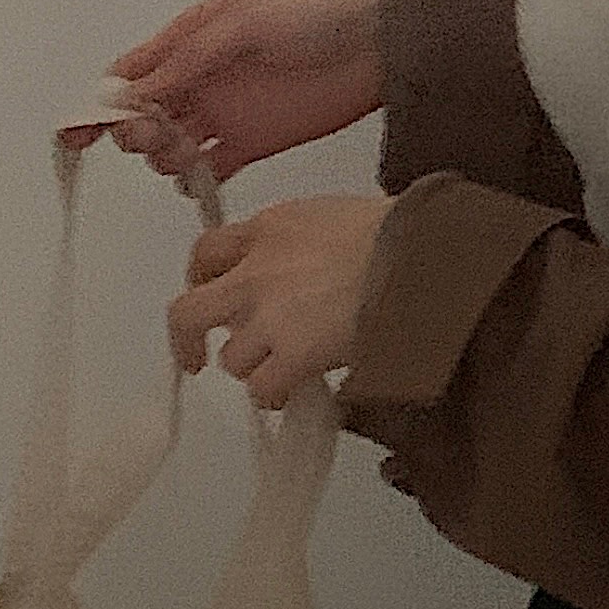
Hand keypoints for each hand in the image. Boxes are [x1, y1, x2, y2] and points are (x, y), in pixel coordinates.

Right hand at [60, 0, 386, 186]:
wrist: (380, 49)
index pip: (129, 75)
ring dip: (164, 154)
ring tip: (186, 149)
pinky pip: (207, 169)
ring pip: (169, 146)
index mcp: (190, 41)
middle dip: (134, 131)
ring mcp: (224, 113)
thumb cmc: (317, 18)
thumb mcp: (242, 24)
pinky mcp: (252, 143)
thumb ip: (187, 60)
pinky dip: (195, 178)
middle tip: (155, 134)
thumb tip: (133, 91)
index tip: (80, 130)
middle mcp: (200, 80)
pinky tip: (200, 176)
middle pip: (141, 116)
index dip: (101, 103)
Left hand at [170, 191, 395, 409]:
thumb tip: (298, 261)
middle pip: (189, 312)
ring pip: (233, 358)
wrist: (421, 257)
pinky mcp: (292, 356)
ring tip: (283, 366)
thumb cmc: (397, 229)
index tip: (207, 290)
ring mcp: (269, 318)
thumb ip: (297, 238)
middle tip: (195, 357)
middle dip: (187, 339)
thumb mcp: (333, 214)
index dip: (201, 276)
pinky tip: (293, 390)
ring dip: (254, 364)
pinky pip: (263, 389)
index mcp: (268, 229)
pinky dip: (274, 394)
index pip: (208, 251)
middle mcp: (255, 273)